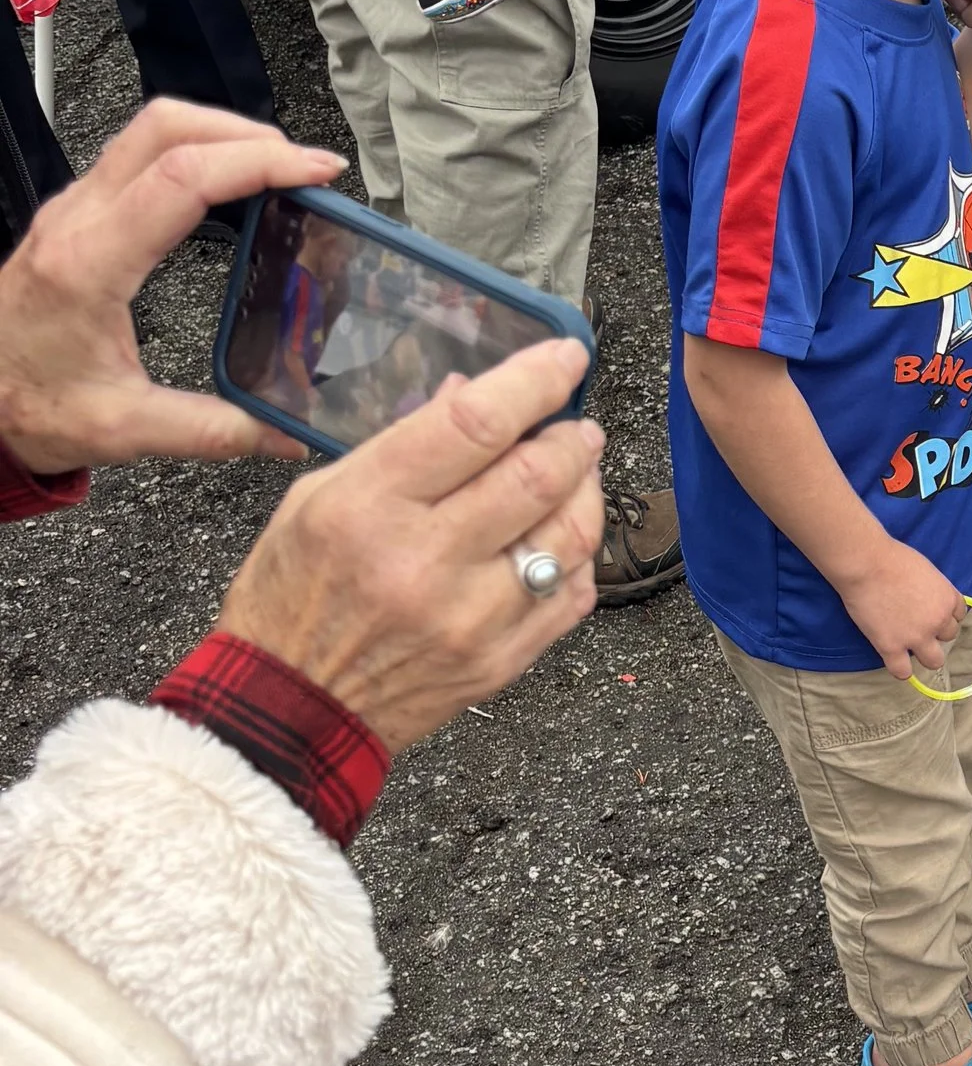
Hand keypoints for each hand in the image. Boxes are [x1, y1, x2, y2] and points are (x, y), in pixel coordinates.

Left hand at [0, 100, 343, 473]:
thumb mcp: (122, 429)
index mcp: (88, 264)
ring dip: (222, 135)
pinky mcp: (79, 213)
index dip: (258, 163)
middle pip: (167, 127)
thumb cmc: (25, 404)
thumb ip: (211, 430)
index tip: (315, 173)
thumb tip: (285, 434)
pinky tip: (231, 188)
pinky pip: (141, 155)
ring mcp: (75, 210)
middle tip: (306, 167)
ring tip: (279, 170)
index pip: (182, 178)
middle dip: (248, 134)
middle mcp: (77, 221)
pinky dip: (197, 153)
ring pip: (152, 130)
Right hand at [215, 339, 603, 751]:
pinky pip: (572, 594)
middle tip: (575, 424)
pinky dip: (577, 554)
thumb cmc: (295, 594)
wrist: (291, 709)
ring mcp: (470, 618)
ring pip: (572, 534)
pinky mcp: (500, 660)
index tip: (565, 356)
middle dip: (572, 436)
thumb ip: (402, 442)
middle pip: (539, 475)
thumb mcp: (319, 499)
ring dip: (586, 490)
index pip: (476, 423)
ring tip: (575, 472)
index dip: (534, 379)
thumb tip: (474, 390)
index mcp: (369, 507)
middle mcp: (424, 562)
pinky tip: (559, 537)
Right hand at [838, 536, 966, 682]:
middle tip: (916, 623)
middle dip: (935, 632)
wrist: (867, 564)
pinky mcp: (891, 647)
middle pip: (948, 637)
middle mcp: (937, 621)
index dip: (943, 614)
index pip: (958, 615)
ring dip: (925, 654)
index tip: (929, 611)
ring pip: (934, 661)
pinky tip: (894, 660)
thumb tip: (928, 599)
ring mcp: (916, 637)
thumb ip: (933, 589)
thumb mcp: (927, 570)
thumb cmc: (893, 558)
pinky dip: (900, 669)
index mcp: (948, 599)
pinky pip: (903, 672)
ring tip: (909, 646)